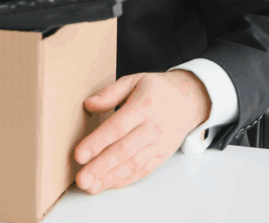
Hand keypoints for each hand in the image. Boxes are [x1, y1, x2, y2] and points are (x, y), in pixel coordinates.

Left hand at [74, 70, 210, 194]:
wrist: (189, 100)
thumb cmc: (158, 90)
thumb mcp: (135, 80)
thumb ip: (110, 92)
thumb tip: (89, 104)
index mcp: (144, 106)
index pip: (118, 127)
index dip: (97, 142)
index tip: (79, 155)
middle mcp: (152, 128)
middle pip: (124, 151)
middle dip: (101, 167)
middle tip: (81, 179)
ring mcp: (159, 144)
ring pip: (133, 164)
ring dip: (110, 178)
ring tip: (91, 187)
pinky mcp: (162, 156)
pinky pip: (143, 171)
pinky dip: (125, 180)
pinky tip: (108, 184)